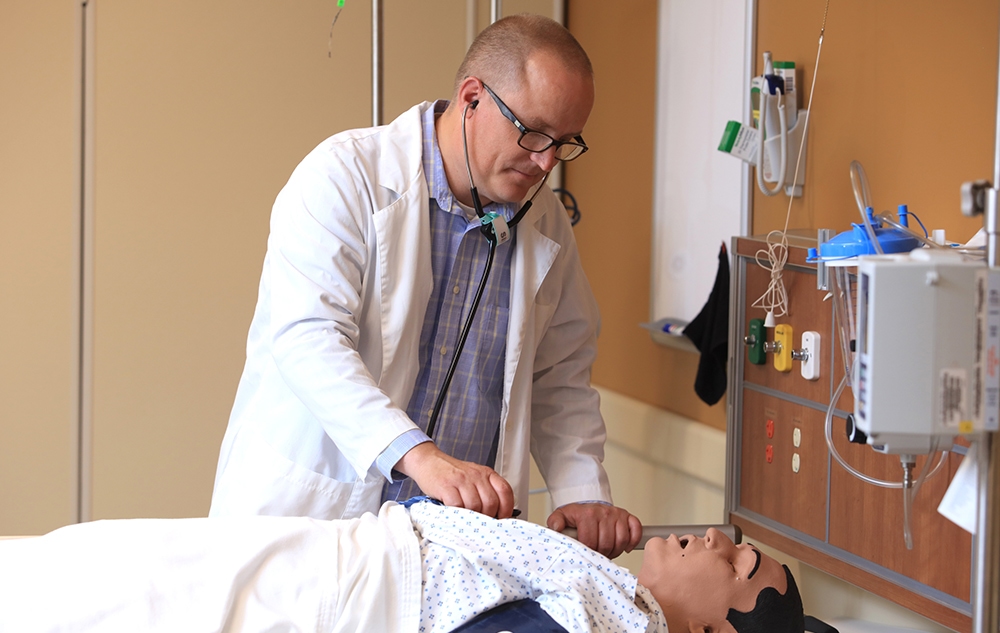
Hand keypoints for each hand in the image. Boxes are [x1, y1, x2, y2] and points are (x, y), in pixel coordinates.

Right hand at [394, 443, 515, 518]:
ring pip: (474, 506)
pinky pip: (456, 506)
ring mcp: (461, 480)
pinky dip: (457, 515)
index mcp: (486, 473)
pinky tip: (454, 515)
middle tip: (480, 523)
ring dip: (471, 517)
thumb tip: (498, 516)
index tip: (502, 520)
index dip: (506, 509)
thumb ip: (486, 491)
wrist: (429, 461)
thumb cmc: (452, 474)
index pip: (505, 491)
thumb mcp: (474, 477)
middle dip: (487, 517)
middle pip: (491, 503)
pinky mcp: (446, 486)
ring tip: (465, 519)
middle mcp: (476, 475)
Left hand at [547, 503, 641, 558]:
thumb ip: (555, 523)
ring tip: (606, 551)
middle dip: (601, 553)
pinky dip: (632, 541)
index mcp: (588, 514)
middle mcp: (604, 512)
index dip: (588, 551)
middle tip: (596, 553)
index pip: (591, 541)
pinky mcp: (627, 517)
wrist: (587, 506)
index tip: (585, 552)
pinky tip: (624, 546)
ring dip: (615, 550)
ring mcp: (617, 514)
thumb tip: (556, 528)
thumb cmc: (576, 515)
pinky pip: (635, 530)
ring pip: (621, 540)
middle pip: (606, 544)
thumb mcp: (561, 516)